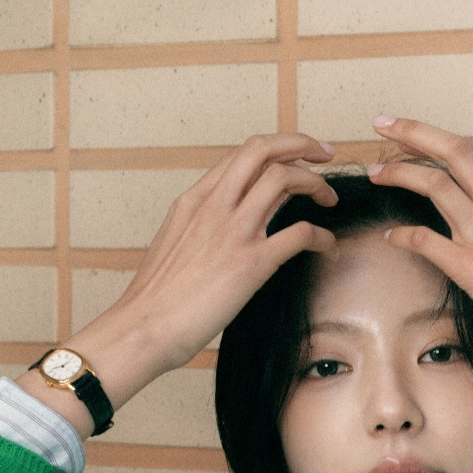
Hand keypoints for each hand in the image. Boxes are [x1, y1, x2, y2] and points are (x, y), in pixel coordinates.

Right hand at [17, 134, 337, 428]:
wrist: (142, 328)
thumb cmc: (157, 298)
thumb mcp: (174, 244)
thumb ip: (199, 227)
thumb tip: (220, 228)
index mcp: (194, 201)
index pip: (241, 155)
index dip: (276, 148)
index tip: (297, 154)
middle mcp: (214, 206)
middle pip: (263, 150)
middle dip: (301, 144)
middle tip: (326, 154)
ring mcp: (233, 232)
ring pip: (284, 179)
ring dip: (316, 183)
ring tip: (329, 199)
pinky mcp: (250, 264)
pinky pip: (299, 233)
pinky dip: (321, 235)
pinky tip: (327, 245)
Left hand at [368, 118, 472, 458]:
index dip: (436, 135)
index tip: (409, 131)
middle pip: (454, 152)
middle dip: (413, 132)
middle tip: (381, 126)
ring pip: (436, 187)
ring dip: (400, 174)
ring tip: (377, 174)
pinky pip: (429, 241)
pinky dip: (405, 235)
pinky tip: (393, 237)